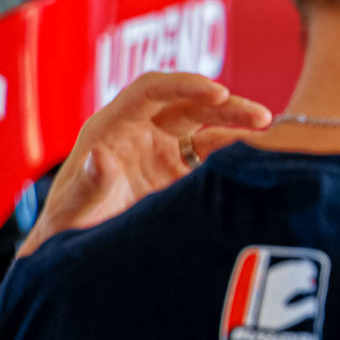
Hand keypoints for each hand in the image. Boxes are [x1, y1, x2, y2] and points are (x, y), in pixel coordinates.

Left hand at [16, 73, 271, 257]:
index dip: (186, 85)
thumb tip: (100, 157)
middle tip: (261, 117)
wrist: (76, 253)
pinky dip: (236, 155)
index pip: (151, 90)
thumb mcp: (73, 208)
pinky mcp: (179, 172)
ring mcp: (162, 150)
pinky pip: (213, 156)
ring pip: (207, 127)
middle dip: (226, 106)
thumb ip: (88, 183)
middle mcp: (140, 131)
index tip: (219, 92)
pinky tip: (260, 160)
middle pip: (189, 104)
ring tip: (272, 136)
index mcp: (112, 127)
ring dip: (238, 127)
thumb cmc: (68, 227)